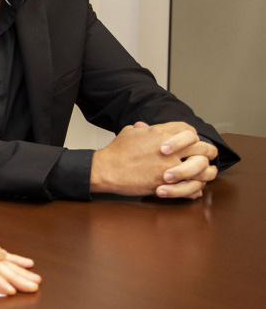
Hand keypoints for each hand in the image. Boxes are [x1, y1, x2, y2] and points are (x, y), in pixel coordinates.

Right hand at [91, 121, 214, 196]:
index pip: (189, 130)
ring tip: (205, 174)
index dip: (194, 136)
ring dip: (206, 171)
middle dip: (208, 151)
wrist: (107, 170)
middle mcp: (170, 149)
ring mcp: (169, 167)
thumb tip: (146, 126)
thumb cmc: (116, 151)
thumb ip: (143, 128)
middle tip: (208, 156)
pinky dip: (196, 189)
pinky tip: (196, 188)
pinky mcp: (167, 183)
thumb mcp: (129, 132)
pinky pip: (190, 187)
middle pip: (202, 147)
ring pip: (202, 168)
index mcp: (161, 133)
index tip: (194, 141)